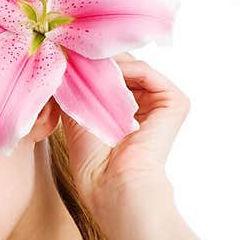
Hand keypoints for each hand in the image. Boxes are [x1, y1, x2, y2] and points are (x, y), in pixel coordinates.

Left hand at [59, 51, 189, 211]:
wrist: (117, 187)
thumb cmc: (94, 169)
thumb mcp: (76, 121)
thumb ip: (75, 89)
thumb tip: (64, 59)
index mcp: (125, 120)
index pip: (109, 82)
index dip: (88, 70)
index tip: (66, 58)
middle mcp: (145, 112)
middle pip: (121, 72)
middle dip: (97, 61)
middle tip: (73, 52)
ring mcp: (161, 107)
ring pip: (132, 69)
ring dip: (106, 62)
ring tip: (86, 62)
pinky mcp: (175, 103)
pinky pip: (146, 72)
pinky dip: (124, 67)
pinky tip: (105, 70)